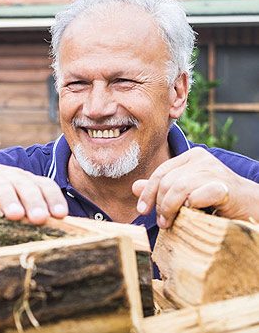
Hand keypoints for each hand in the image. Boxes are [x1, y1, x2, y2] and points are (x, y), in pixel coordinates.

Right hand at [0, 161, 67, 223]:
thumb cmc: (0, 192)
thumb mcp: (19, 197)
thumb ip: (37, 211)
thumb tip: (63, 236)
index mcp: (27, 181)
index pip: (45, 185)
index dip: (54, 198)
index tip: (61, 215)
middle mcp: (10, 178)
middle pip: (25, 186)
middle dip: (34, 201)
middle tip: (40, 218)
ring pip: (0, 186)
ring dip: (9, 199)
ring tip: (15, 214)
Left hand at [132, 147, 257, 227]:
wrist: (250, 206)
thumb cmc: (215, 200)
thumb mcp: (184, 193)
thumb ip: (161, 189)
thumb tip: (134, 187)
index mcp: (190, 157)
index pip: (160, 173)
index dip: (148, 192)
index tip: (142, 210)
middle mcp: (201, 159)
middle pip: (167, 181)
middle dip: (159, 204)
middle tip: (162, 222)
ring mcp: (213, 170)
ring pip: (178, 188)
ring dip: (170, 209)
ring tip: (170, 223)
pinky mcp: (224, 185)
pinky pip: (196, 196)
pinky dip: (190, 208)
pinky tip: (193, 214)